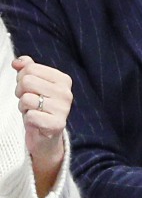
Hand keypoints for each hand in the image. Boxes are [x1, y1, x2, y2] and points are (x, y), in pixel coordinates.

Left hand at [13, 56, 73, 197]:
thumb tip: (18, 61)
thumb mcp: (34, 85)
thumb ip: (28, 69)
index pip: (30, 69)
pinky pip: (30, 116)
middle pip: (27, 81)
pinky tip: (36, 122)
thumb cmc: (39, 107)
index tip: (29, 89)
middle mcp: (66, 92)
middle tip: (28, 102)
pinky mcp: (57, 124)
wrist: (47, 136)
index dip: (22, 79)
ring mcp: (63, 108)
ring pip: (26, 99)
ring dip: (23, 107)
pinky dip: (28, 120)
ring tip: (32, 112)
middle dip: (20, 92)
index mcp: (63, 79)